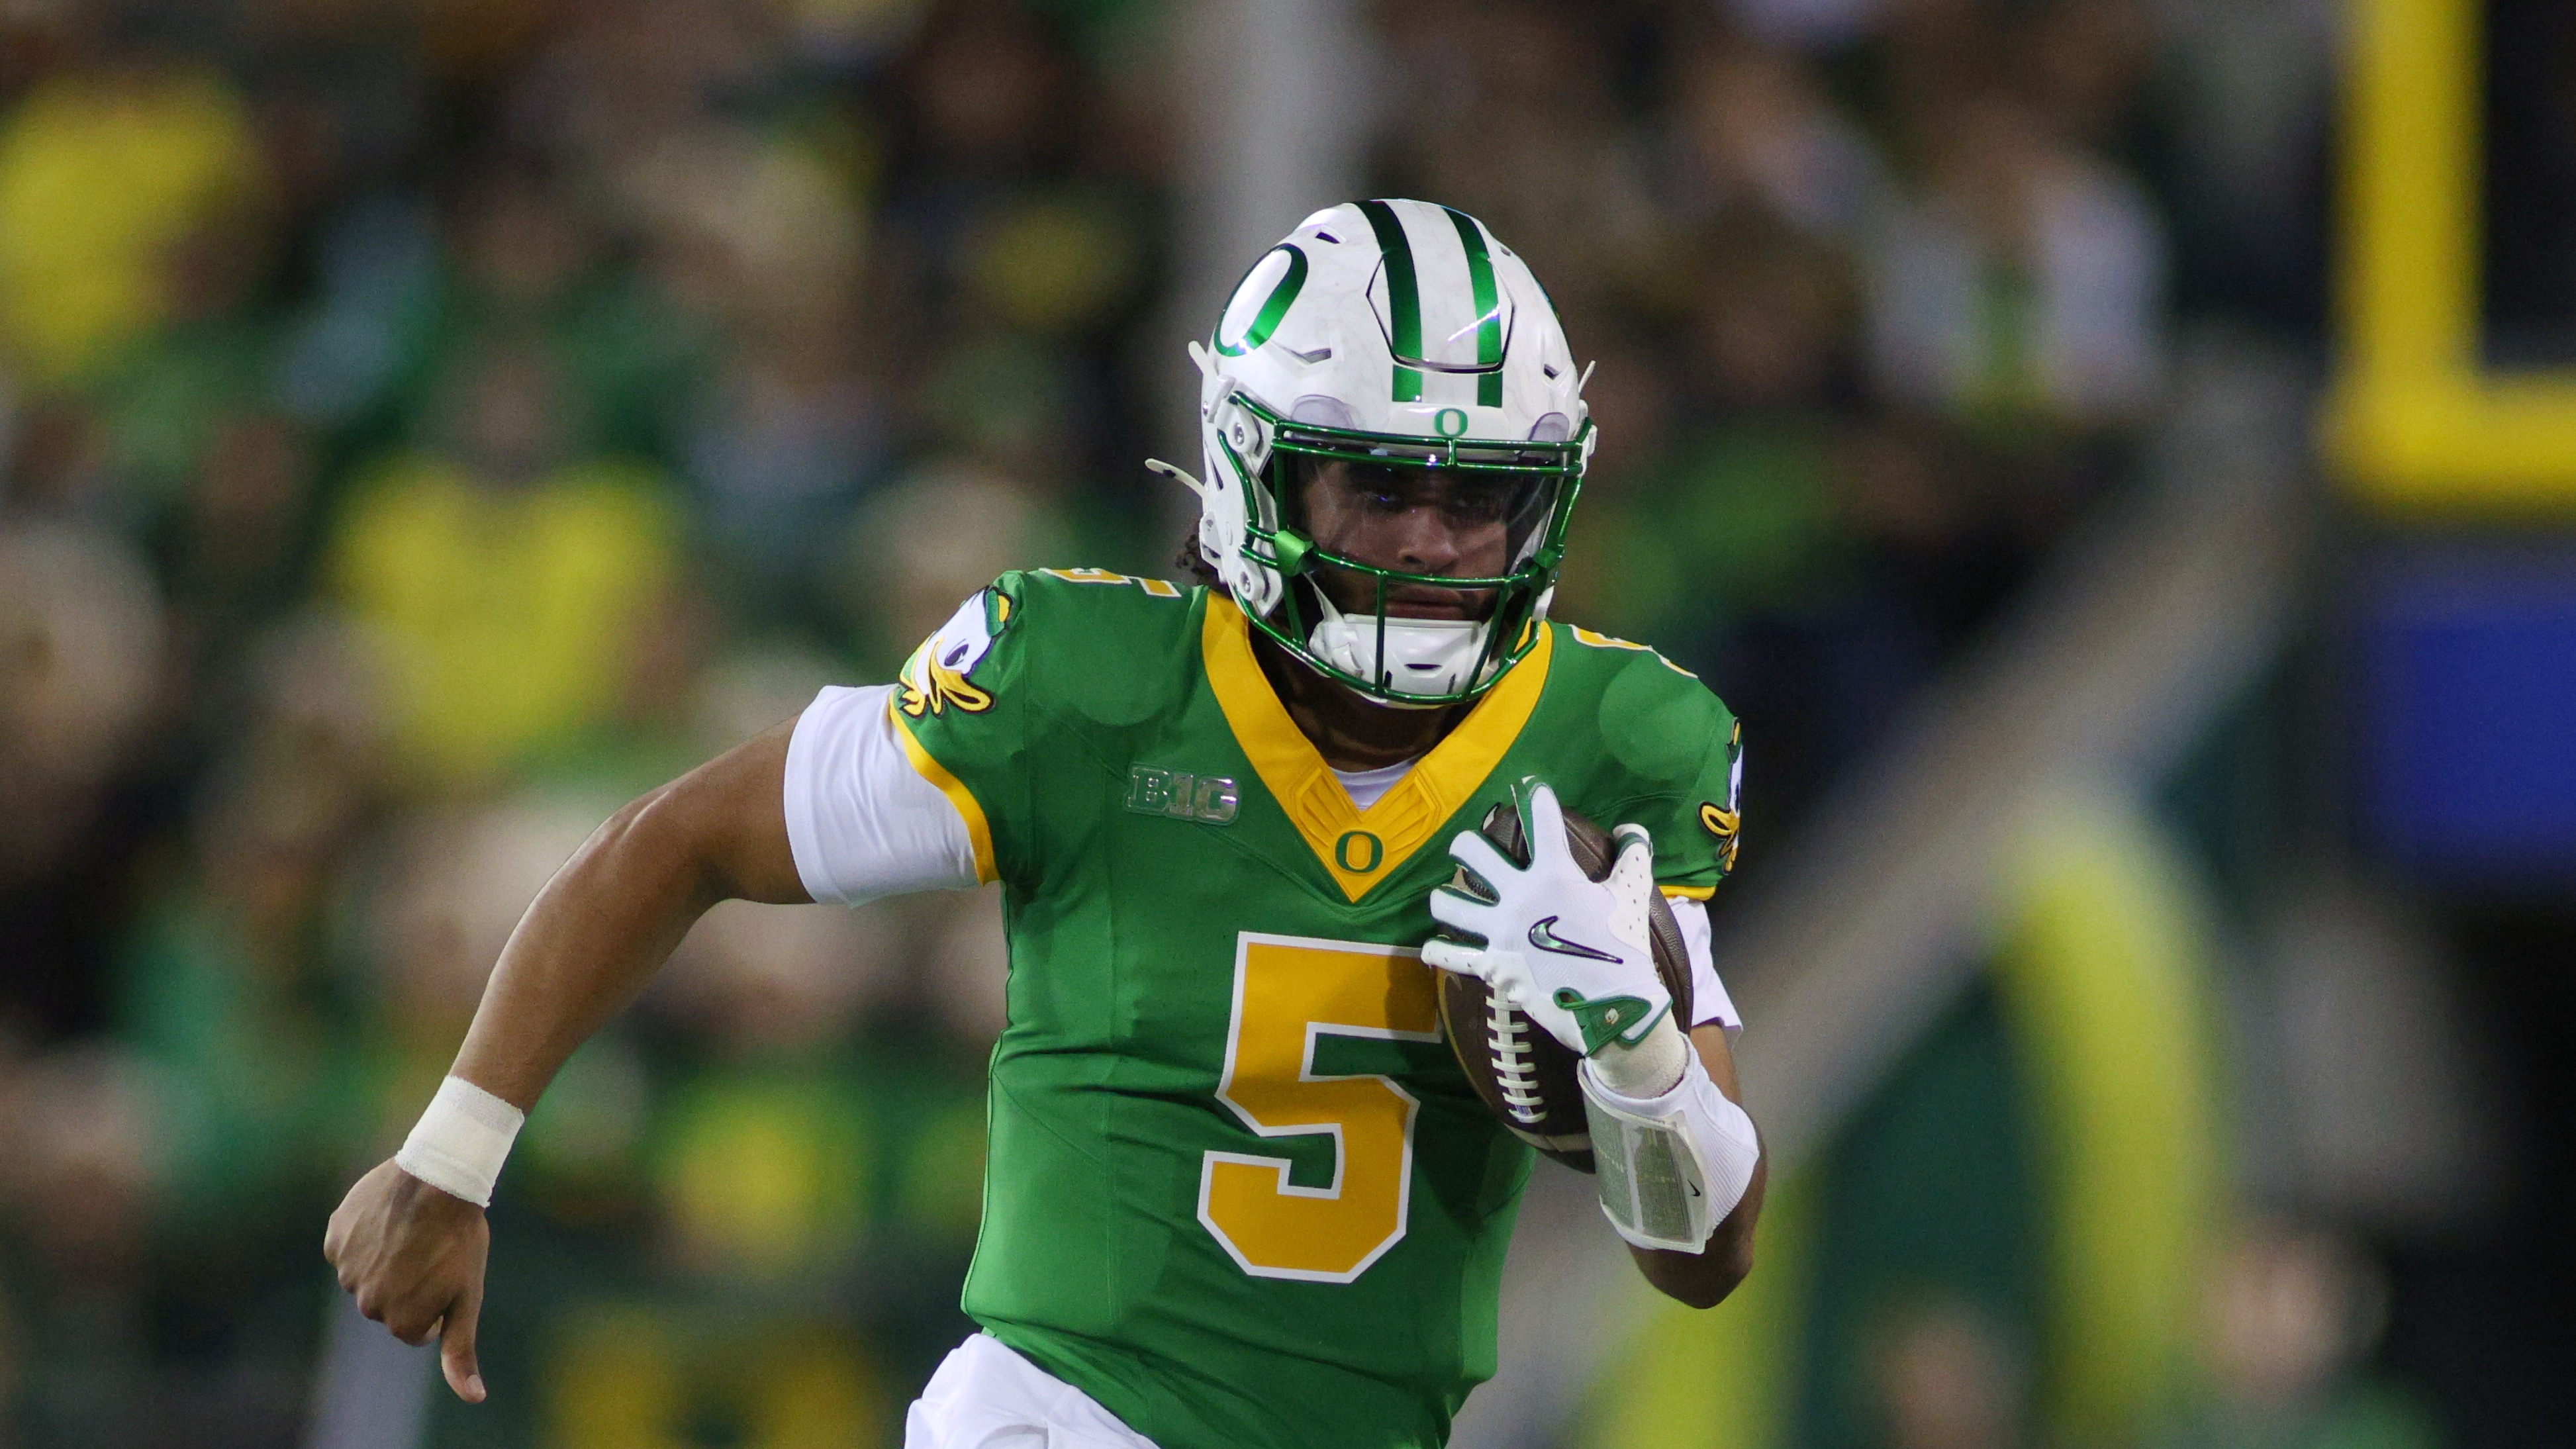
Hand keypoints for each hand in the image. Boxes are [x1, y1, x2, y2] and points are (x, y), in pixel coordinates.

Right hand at [324, 1158, 492, 1402]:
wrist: (440, 1178)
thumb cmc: (461, 1240)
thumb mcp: (468, 1297)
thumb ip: (461, 1351)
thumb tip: (474, 1399)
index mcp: (399, 1322)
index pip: (414, 1327)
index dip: (435, 1302)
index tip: (447, 1275)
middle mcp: (366, 1303)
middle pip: (389, 1302)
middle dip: (409, 1283)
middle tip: (431, 1252)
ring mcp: (347, 1270)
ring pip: (368, 1275)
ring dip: (387, 1260)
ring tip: (412, 1234)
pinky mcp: (335, 1239)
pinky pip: (350, 1247)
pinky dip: (366, 1237)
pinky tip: (389, 1220)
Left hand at [1423, 780, 1669, 1056]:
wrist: (1613, 1008)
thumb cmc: (1624, 948)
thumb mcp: (1633, 896)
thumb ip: (1633, 856)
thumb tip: (1631, 828)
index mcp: (1554, 875)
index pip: (1541, 822)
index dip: (1536, 798)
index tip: (1531, 786)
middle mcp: (1519, 896)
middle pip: (1472, 853)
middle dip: (1465, 843)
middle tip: (1467, 847)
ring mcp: (1500, 931)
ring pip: (1448, 902)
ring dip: (1444, 897)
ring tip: (1446, 897)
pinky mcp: (1491, 964)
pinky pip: (1450, 955)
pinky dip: (1438, 950)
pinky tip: (1432, 946)